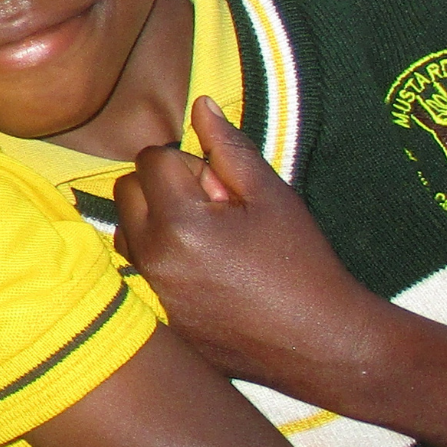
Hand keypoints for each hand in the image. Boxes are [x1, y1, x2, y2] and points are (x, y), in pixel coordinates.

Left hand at [112, 99, 384, 404]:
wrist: (321, 342)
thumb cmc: (302, 264)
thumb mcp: (272, 196)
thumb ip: (229, 147)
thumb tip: (199, 104)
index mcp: (180, 222)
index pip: (153, 158)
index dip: (191, 165)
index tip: (224, 192)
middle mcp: (152, 258)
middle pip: (128, 191)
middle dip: (164, 189)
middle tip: (215, 215)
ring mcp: (149, 293)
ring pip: (125, 231)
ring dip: (155, 225)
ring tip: (207, 245)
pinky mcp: (155, 319)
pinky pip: (133, 271)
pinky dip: (156, 262)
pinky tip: (200, 276)